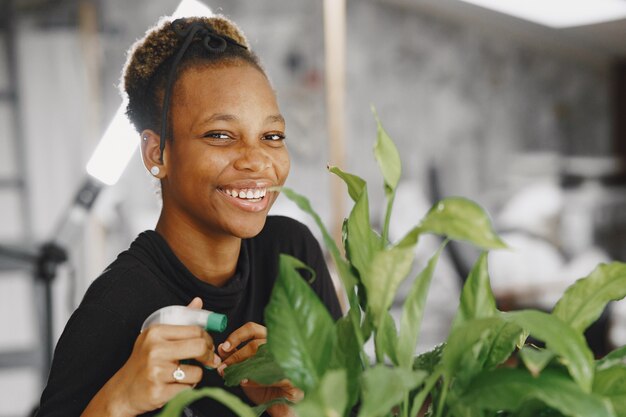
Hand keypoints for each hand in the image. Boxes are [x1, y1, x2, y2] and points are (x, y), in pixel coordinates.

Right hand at [88, 297, 220, 416]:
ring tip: (183, 375)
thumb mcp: (156, 337)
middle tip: (209, 361)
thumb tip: (198, 301)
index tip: (209, 346)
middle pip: (200, 347)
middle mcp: (155, 349)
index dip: (208, 339)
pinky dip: (186, 389)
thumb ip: (180, 320)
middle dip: (209, 356)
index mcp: (156, 332)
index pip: (196, 330)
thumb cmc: (143, 362)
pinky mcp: (158, 392)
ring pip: (197, 372)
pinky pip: (188, 389)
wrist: (122, 391)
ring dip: (195, 376)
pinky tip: (174, 386)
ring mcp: (156, 371)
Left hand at [216, 322, 302, 416]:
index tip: (225, 347)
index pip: (252, 329)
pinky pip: (271, 376)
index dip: (237, 336)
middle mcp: (279, 346)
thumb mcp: (246, 368)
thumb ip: (234, 356)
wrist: (279, 402)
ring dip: (244, 369)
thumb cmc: (264, 383)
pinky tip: (246, 382)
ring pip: (262, 359)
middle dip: (236, 357)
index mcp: (268, 339)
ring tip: (234, 376)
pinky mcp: (294, 376)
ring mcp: (289, 360)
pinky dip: (256, 380)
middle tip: (224, 368)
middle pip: (255, 345)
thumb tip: (221, 348)